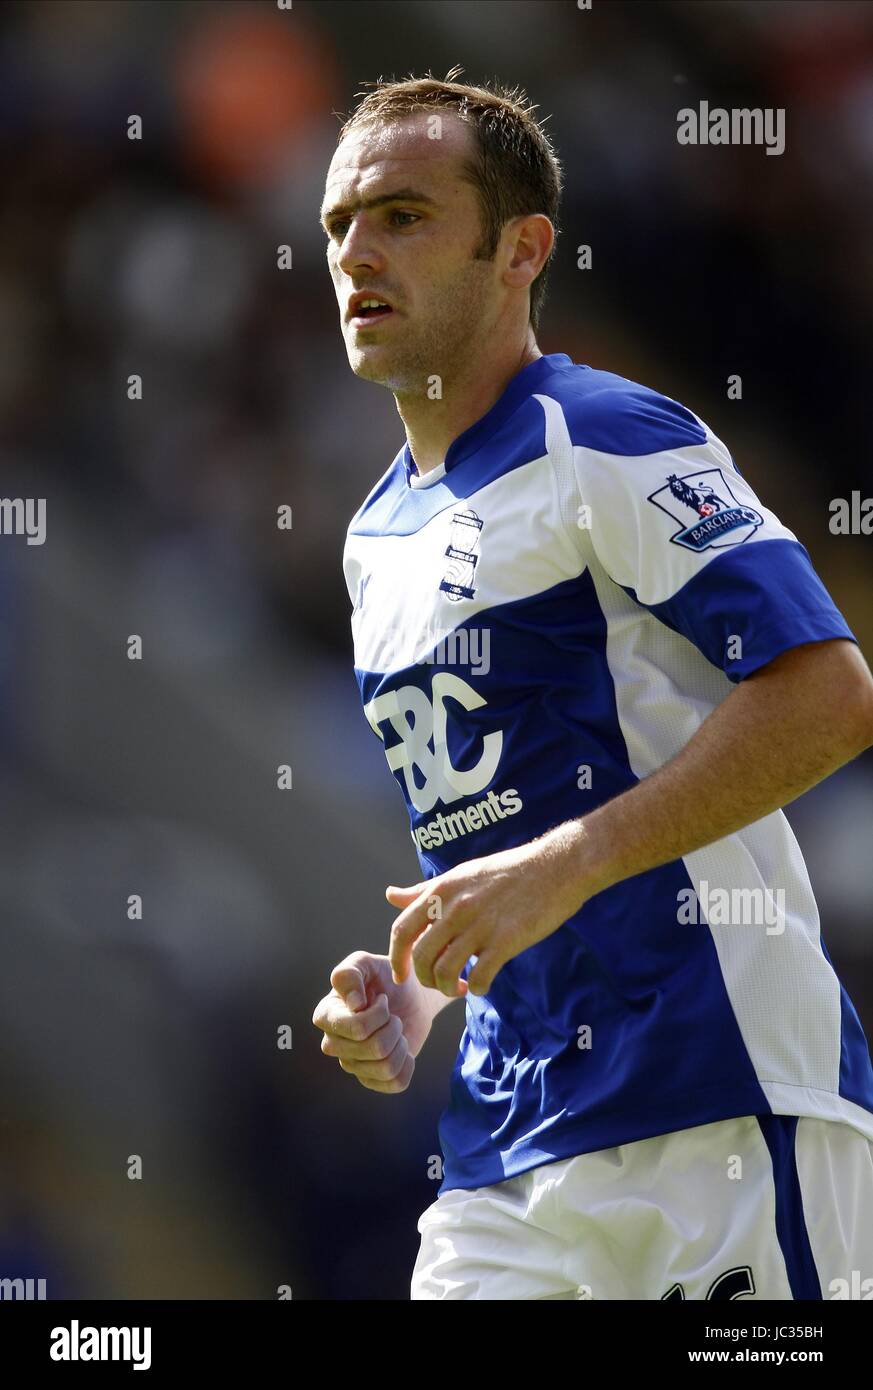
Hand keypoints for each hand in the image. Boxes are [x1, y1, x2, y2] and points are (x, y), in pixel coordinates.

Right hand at [311, 950, 436, 1093]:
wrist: (411, 995)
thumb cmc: (384, 977)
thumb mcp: (367, 963)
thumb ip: (350, 973)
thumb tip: (353, 1005)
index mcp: (326, 1015)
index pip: (355, 1028)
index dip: (378, 1014)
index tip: (381, 998)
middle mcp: (333, 1043)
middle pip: (372, 1048)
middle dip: (393, 1027)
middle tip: (392, 1015)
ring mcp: (352, 1064)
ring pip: (385, 1067)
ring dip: (400, 1043)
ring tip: (396, 1030)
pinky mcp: (372, 1080)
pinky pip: (396, 1083)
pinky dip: (408, 1064)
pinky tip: (402, 1049)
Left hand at [385, 835, 588, 997]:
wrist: (556, 866)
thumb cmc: (507, 872)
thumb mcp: (459, 875)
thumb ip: (424, 890)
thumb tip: (391, 895)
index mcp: (441, 890)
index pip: (401, 930)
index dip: (396, 959)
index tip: (402, 975)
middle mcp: (455, 907)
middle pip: (420, 956)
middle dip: (425, 979)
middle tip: (439, 984)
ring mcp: (480, 924)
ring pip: (445, 971)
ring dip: (449, 988)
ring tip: (461, 987)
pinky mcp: (506, 940)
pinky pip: (480, 976)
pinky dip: (477, 988)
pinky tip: (483, 983)